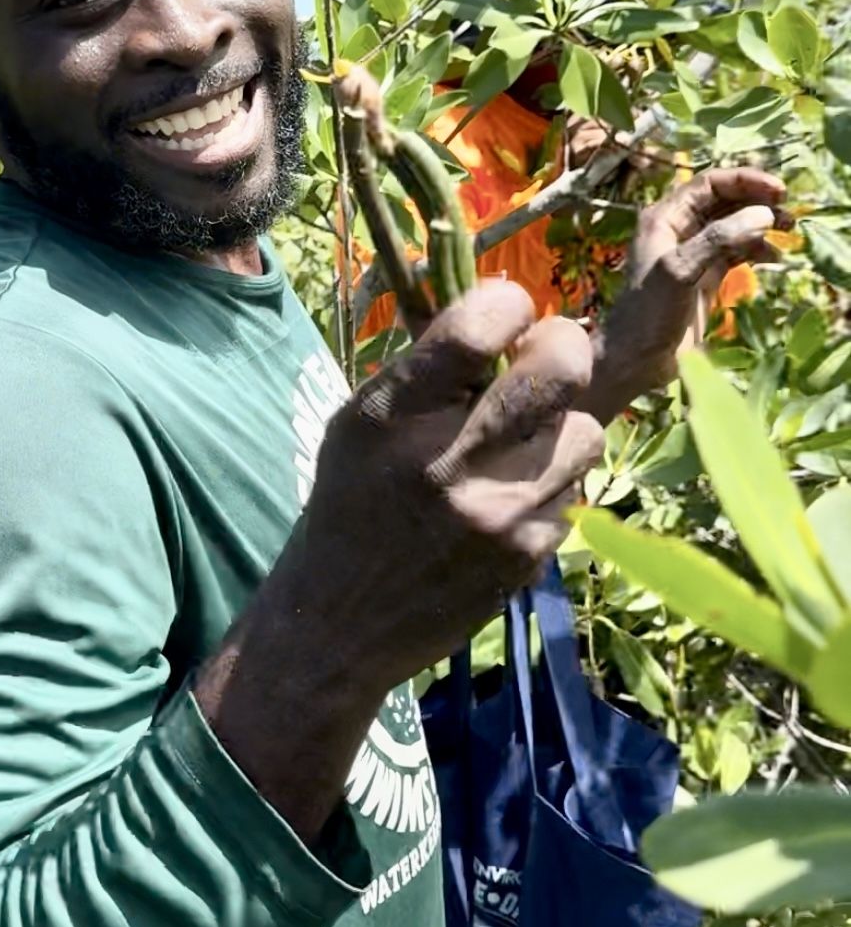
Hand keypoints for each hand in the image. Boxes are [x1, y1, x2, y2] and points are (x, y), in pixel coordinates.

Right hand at [273, 281, 604, 698]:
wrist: (341, 623)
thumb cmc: (353, 502)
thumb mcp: (361, 421)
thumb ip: (428, 371)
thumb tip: (511, 316)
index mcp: (392, 414)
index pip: (479, 325)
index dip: (508, 303)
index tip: (507, 314)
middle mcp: (447, 460)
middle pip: (563, 366)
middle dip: (562, 348)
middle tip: (543, 359)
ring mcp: (498, 512)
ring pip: (586, 430)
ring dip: (560, 428)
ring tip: (520, 444)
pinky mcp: (529, 554)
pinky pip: (574, 490)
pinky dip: (550, 486)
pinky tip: (508, 502)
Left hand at [584, 166, 790, 421]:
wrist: (639, 357)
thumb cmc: (650, 310)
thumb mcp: (680, 269)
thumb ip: (718, 239)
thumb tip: (763, 214)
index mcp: (665, 217)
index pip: (710, 184)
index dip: (745, 181)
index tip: (780, 189)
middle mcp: (679, 229)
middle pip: (725, 202)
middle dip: (758, 202)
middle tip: (790, 214)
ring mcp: (694, 253)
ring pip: (734, 226)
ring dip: (761, 225)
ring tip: (789, 232)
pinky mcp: (705, 276)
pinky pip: (737, 252)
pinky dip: (757, 250)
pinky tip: (775, 258)